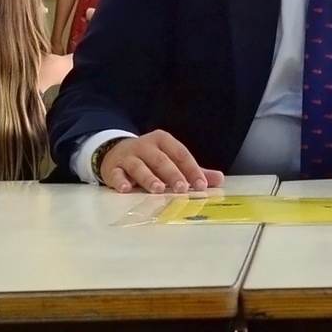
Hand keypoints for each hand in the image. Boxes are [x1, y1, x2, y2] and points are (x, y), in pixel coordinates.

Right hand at [97, 129, 223, 193]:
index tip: (201, 185)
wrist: (115, 153)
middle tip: (182, 188)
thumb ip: (193, 170)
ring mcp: (128, 157)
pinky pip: (117, 174)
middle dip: (172, 174)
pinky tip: (126, 189)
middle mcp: (145, 146)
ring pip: (139, 166)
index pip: (180, 154)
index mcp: (163, 141)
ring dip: (148, 178)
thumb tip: (219, 179)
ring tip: (158, 189)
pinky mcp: (113, 168)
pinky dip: (120, 181)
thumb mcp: (172, 160)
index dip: (191, 169)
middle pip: (161, 159)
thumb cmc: (150, 159)